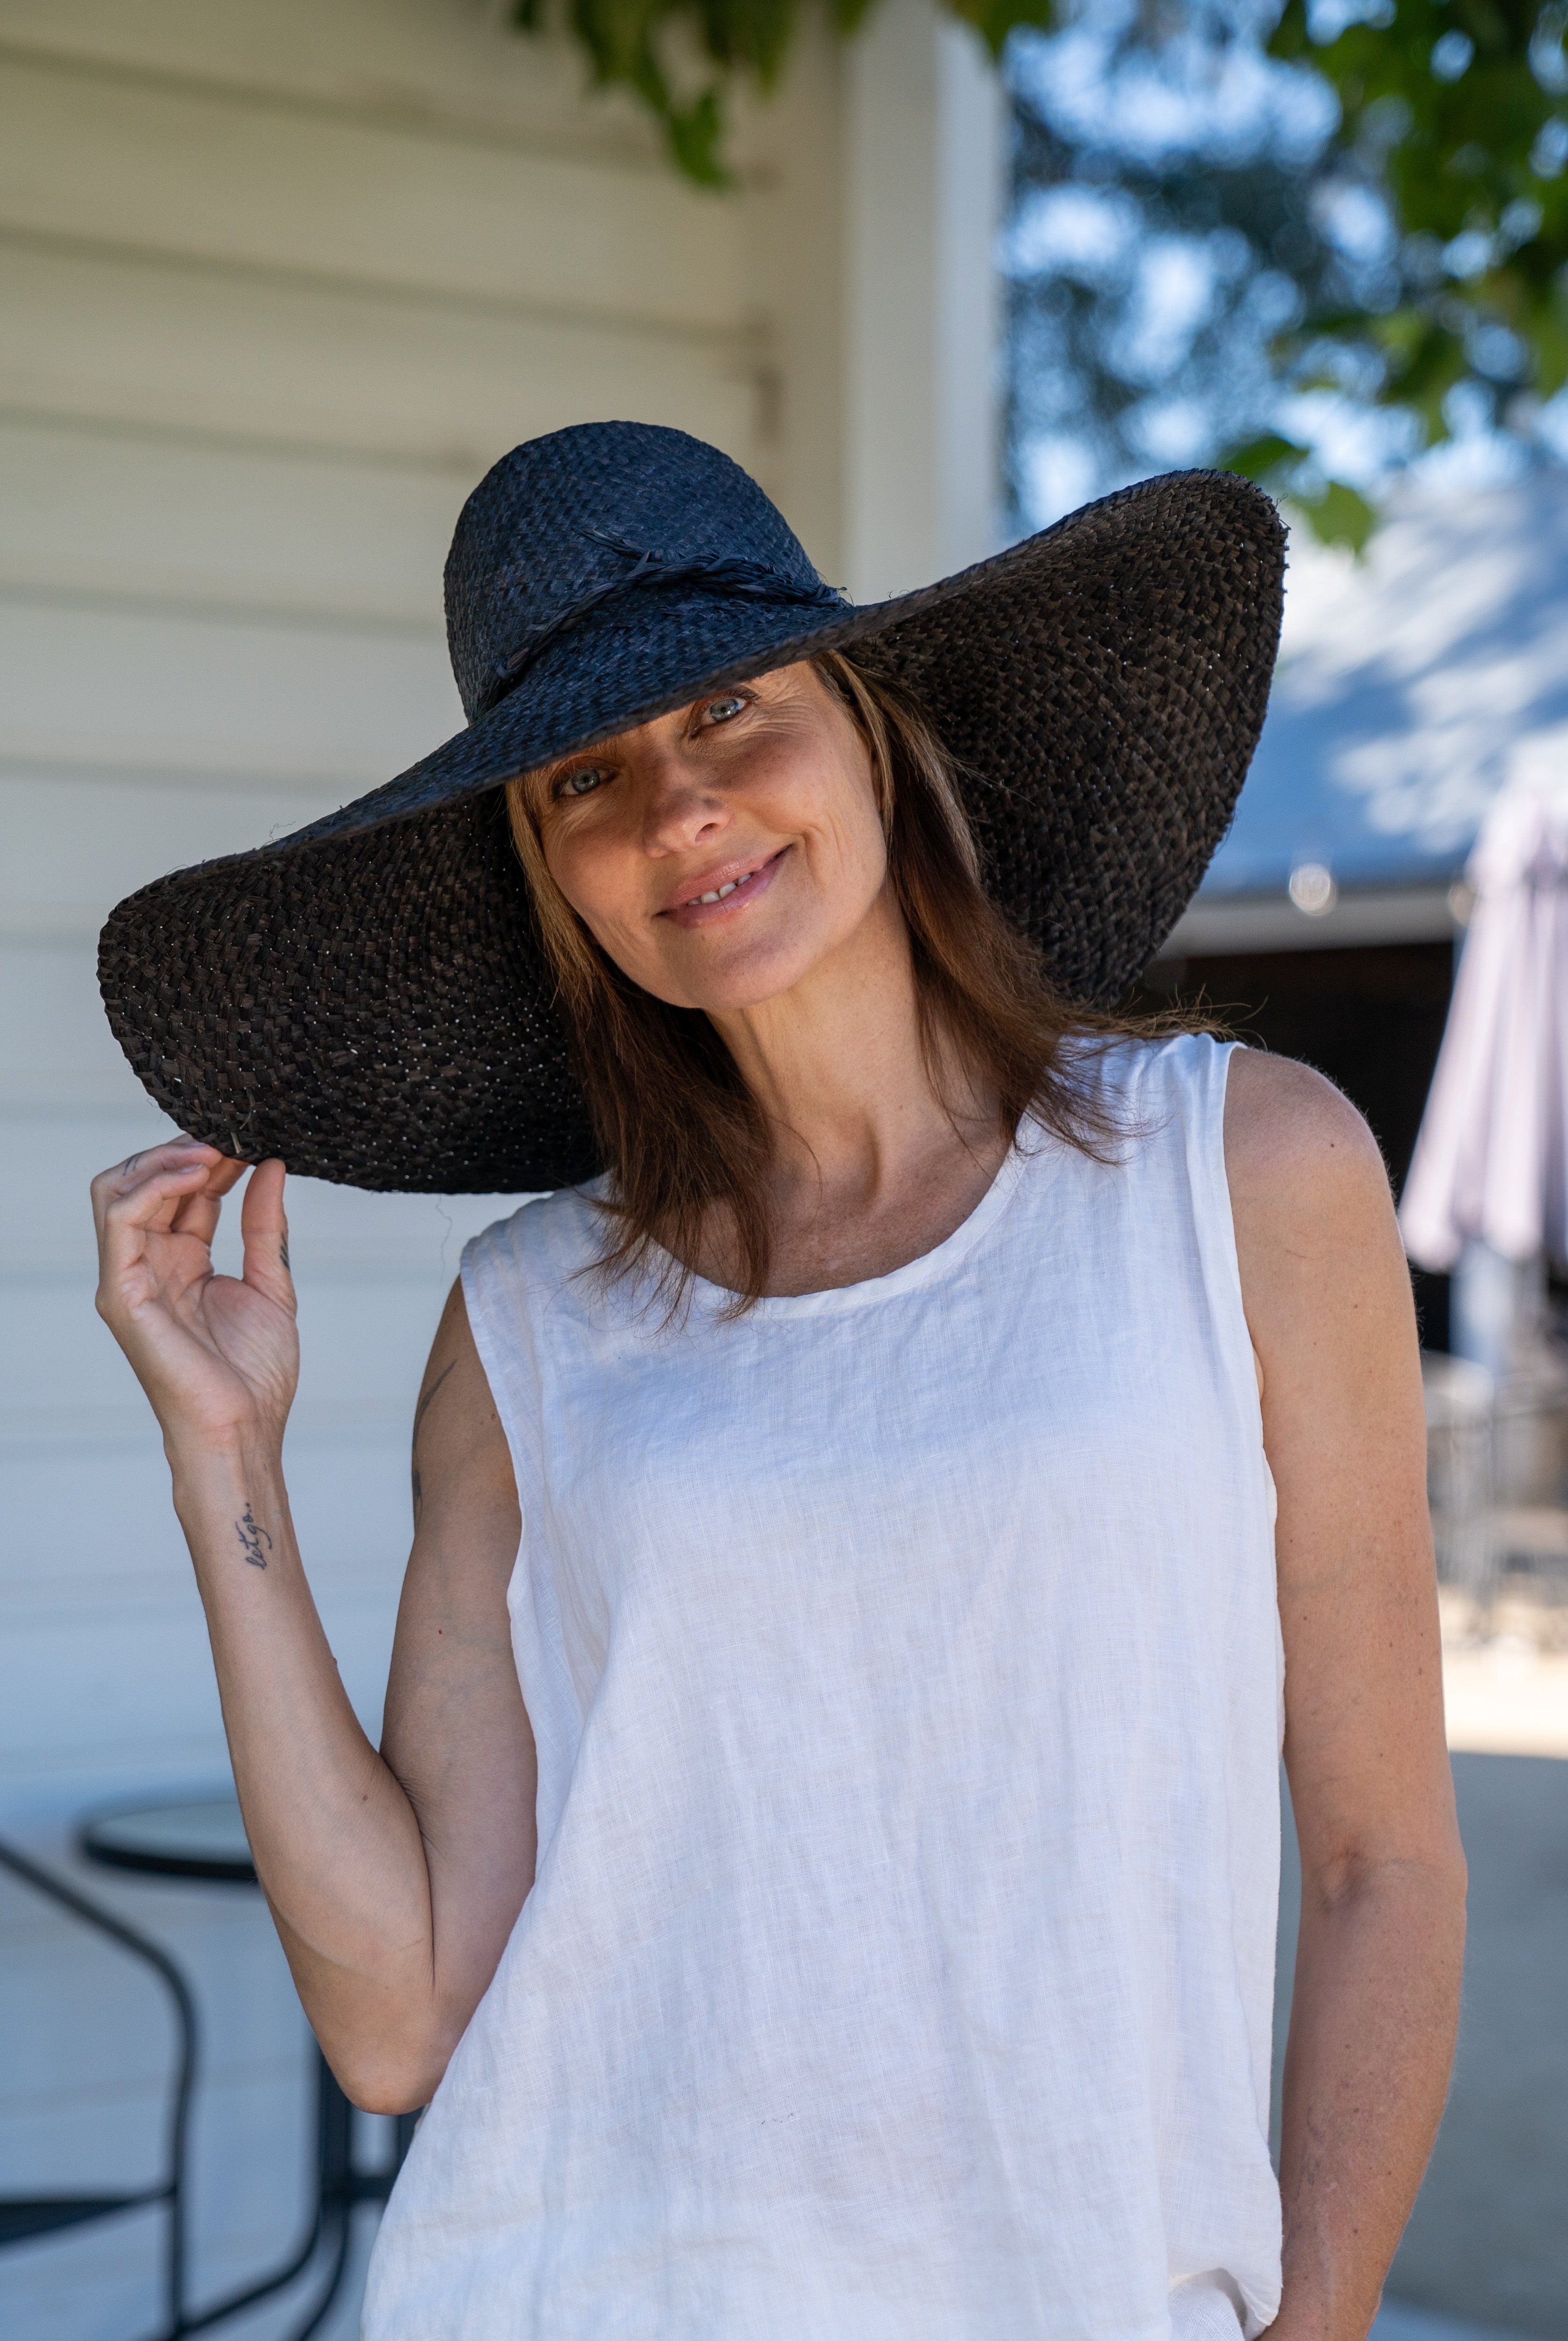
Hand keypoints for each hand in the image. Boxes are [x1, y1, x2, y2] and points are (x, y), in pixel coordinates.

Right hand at [92, 1140, 298, 1456]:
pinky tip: (197, 1176)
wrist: (243, 1430)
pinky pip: (119, 1220)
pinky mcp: (121, 1293)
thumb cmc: (254, 1376)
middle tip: (230, 1135)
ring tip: (212, 1149)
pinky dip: (153, 1187)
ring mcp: (128, 1277)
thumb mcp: (272, 1285)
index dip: (212, 1158)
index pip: (181, 1190)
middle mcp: (148, 1264)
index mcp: (181, 1262)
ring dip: (163, 1159)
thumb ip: (266, 1226)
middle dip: (183, 1150)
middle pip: (140, 1180)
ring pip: (116, 1189)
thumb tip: (271, 1167)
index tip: (250, 1137)